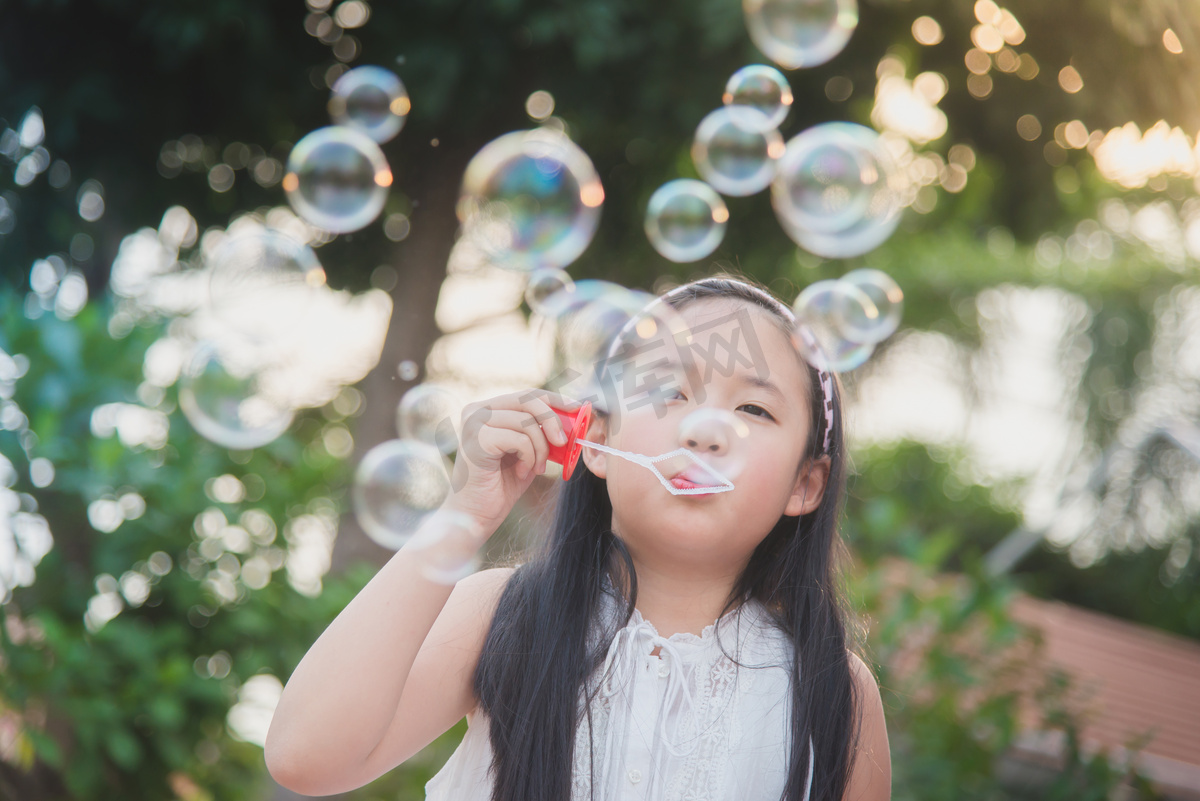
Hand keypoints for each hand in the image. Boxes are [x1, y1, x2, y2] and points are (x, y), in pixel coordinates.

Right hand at [442, 389, 581, 536]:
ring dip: (540, 449)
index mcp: (487, 409)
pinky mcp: (478, 439)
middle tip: (563, 443)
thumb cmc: (501, 485)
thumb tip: (571, 418)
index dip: (555, 399)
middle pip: (528, 400)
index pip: (527, 394)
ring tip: (534, 468)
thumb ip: (540, 432)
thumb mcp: (527, 452)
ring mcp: (475, 423)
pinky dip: (529, 458)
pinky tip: (521, 472)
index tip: (577, 408)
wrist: (476, 514)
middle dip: (553, 421)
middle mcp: (477, 410)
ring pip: (527, 422)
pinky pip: (521, 439)